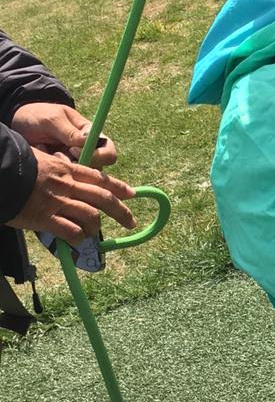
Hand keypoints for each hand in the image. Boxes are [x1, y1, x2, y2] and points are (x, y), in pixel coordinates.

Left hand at [9, 102, 117, 166]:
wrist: (17, 122)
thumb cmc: (38, 115)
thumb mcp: (52, 119)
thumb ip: (69, 131)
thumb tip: (86, 142)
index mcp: (91, 136)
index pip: (108, 152)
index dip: (97, 156)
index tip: (74, 150)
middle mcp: (86, 151)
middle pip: (97, 170)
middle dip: (77, 165)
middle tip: (57, 155)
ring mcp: (72, 162)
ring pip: (77, 175)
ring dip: (61, 166)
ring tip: (44, 150)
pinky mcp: (59, 171)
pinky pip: (61, 178)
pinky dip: (50, 168)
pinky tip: (40, 154)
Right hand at [9, 149, 135, 244]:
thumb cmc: (15, 164)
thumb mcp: (40, 159)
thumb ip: (56, 169)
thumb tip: (63, 174)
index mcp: (66, 170)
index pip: (99, 178)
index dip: (118, 187)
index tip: (131, 194)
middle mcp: (67, 186)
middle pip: (103, 199)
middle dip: (120, 211)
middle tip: (130, 222)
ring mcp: (57, 202)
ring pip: (91, 216)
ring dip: (96, 227)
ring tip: (93, 234)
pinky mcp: (44, 218)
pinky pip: (70, 231)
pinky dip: (76, 238)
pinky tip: (76, 242)